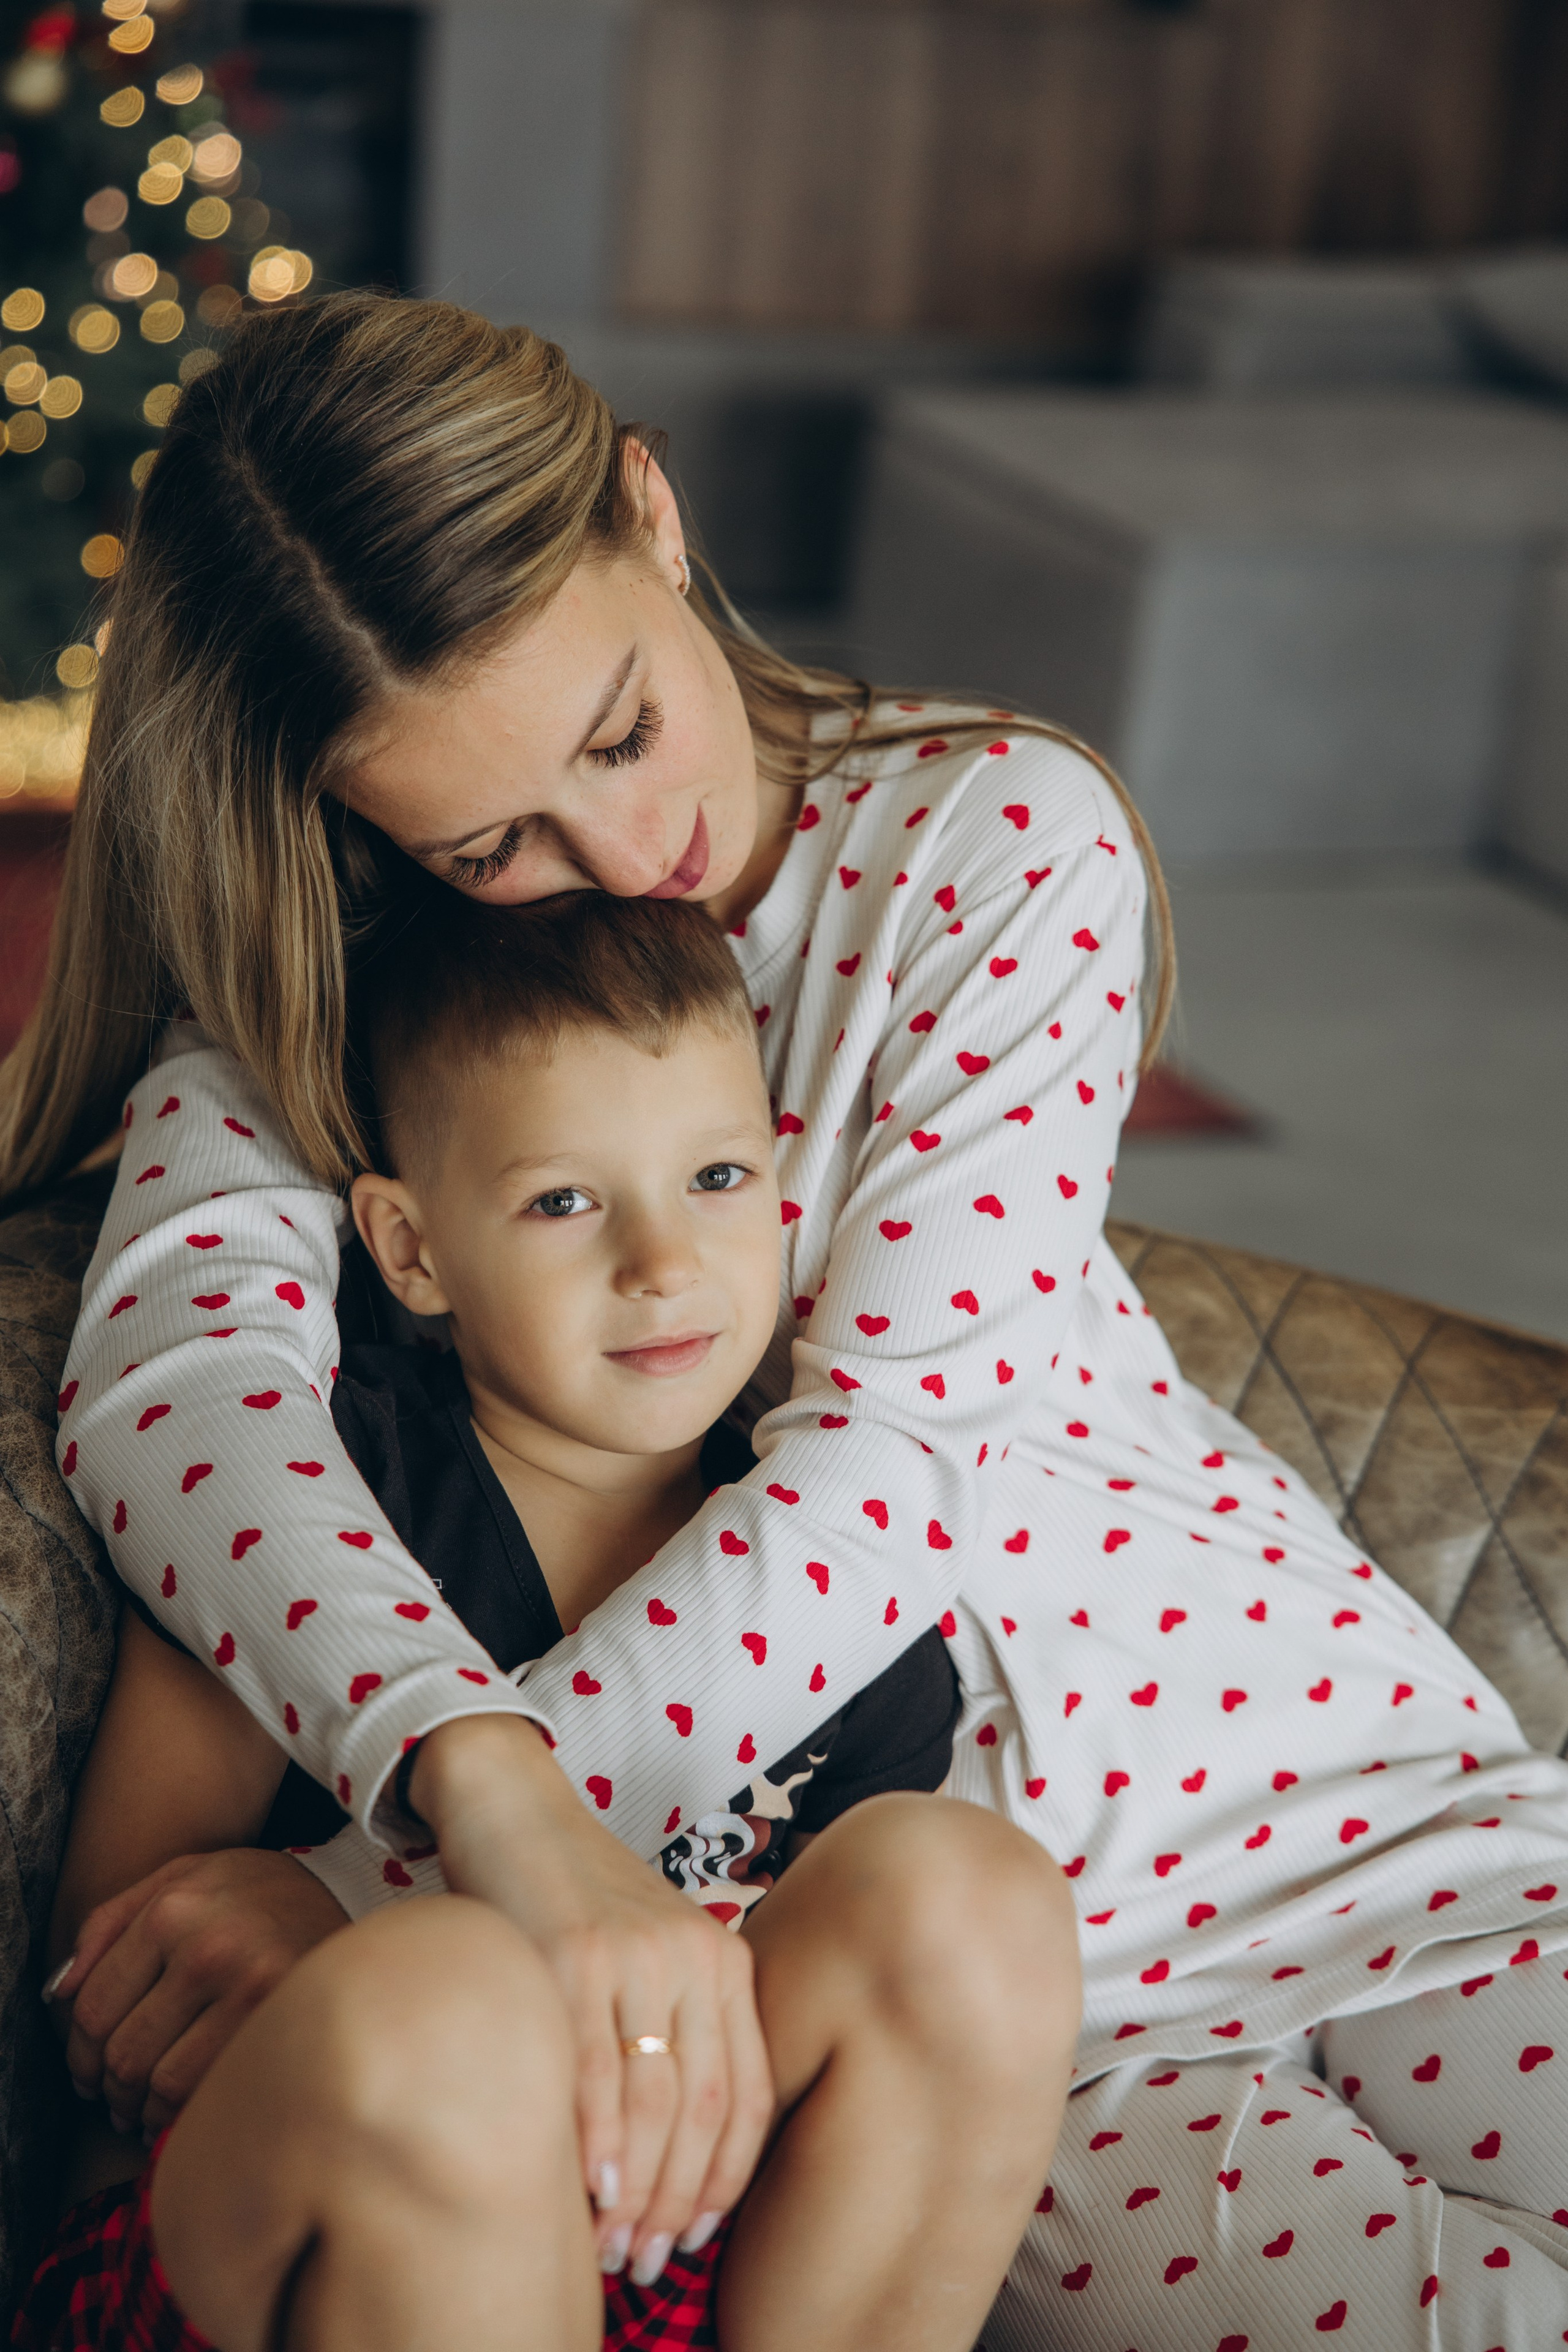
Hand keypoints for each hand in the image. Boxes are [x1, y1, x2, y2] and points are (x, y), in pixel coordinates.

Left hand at [46, 1848, 349, 2137]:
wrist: (352, 1900)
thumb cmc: (255, 1893)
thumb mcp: (181, 1877)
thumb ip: (110, 1922)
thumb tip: (59, 1994)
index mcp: (174, 1909)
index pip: (93, 2008)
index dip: (78, 2054)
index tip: (86, 2072)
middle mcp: (209, 1948)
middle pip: (124, 2052)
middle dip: (109, 2088)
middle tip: (115, 2098)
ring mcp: (251, 1991)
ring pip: (161, 2083)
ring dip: (141, 2110)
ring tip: (143, 2110)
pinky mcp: (283, 2028)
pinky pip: (208, 2096)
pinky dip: (183, 2118)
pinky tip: (182, 2110)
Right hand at [412, 1716, 773, 2279]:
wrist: (513, 1810)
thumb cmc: (578, 1901)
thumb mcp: (652, 1954)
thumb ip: (676, 2031)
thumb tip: (673, 2164)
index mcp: (723, 1956)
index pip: (749, 2093)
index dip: (728, 2180)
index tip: (696, 2237)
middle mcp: (689, 1953)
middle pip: (703, 2107)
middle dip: (676, 2202)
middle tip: (647, 2262)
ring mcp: (630, 1953)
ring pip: (652, 2101)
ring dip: (635, 2192)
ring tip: (613, 2248)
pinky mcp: (568, 1954)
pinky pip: (590, 2071)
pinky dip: (593, 2144)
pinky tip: (587, 2193)